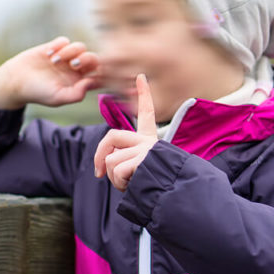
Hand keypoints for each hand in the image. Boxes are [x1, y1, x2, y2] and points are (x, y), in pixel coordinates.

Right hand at [0, 37, 99, 109]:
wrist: (15, 80)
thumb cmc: (37, 92)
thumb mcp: (57, 98)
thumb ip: (76, 94)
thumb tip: (90, 82)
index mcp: (79, 83)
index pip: (99, 76)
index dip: (102, 72)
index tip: (93, 72)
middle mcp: (74, 70)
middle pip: (93, 58)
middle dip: (87, 59)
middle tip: (74, 65)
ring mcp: (65, 57)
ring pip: (80, 47)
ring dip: (71, 52)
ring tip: (55, 61)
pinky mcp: (54, 47)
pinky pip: (65, 40)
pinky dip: (59, 45)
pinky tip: (48, 55)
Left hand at [93, 74, 157, 190]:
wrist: (175, 197)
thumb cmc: (156, 189)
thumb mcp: (139, 171)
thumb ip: (124, 161)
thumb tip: (103, 166)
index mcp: (150, 141)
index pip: (147, 113)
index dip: (144, 94)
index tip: (141, 76)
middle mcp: (150, 141)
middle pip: (111, 137)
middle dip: (99, 155)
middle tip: (98, 172)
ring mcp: (147, 148)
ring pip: (111, 160)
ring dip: (114, 179)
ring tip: (130, 185)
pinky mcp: (144, 158)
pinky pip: (117, 170)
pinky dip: (119, 184)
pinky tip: (134, 187)